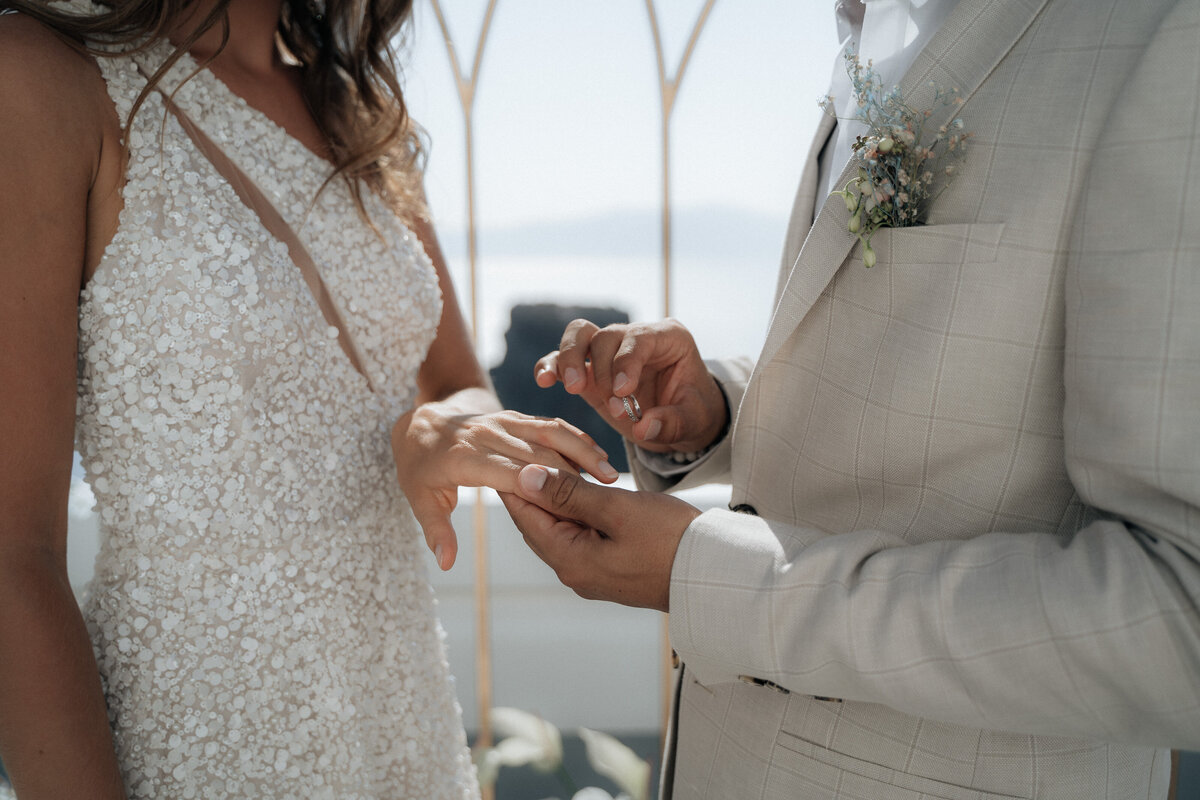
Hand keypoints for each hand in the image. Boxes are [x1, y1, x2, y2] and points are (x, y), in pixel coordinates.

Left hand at [392, 401, 617, 570]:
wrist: (419, 420)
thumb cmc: (420, 467)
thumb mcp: (420, 499)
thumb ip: (437, 530)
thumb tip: (447, 563)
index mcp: (466, 458)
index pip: (512, 475)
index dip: (545, 490)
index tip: (573, 508)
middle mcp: (488, 435)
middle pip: (539, 453)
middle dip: (573, 473)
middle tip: (606, 496)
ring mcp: (503, 421)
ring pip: (550, 432)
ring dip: (582, 450)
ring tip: (609, 473)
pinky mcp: (515, 416)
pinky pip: (549, 423)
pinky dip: (575, 437)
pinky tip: (597, 454)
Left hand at [499, 464, 700, 610]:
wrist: (713, 574)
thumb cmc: (670, 539)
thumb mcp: (617, 509)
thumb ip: (569, 493)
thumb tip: (525, 477)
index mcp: (570, 560)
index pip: (525, 515)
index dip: (513, 481)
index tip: (506, 452)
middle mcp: (575, 573)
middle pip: (539, 524)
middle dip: (532, 489)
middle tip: (524, 454)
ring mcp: (593, 574)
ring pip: (561, 529)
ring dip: (557, 499)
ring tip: (553, 465)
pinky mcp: (611, 570)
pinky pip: (581, 537)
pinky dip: (577, 512)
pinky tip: (583, 491)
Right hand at [534, 318, 726, 453]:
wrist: (681, 419)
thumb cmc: (692, 412)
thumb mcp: (693, 421)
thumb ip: (672, 423)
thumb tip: (643, 428)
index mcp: (668, 337)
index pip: (640, 338)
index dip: (627, 361)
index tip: (622, 392)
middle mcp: (635, 336)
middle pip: (606, 335)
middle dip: (602, 369)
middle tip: (610, 404)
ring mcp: (609, 351)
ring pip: (580, 335)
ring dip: (570, 359)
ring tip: (572, 388)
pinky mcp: (589, 368)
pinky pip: (563, 358)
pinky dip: (551, 366)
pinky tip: (543, 381)